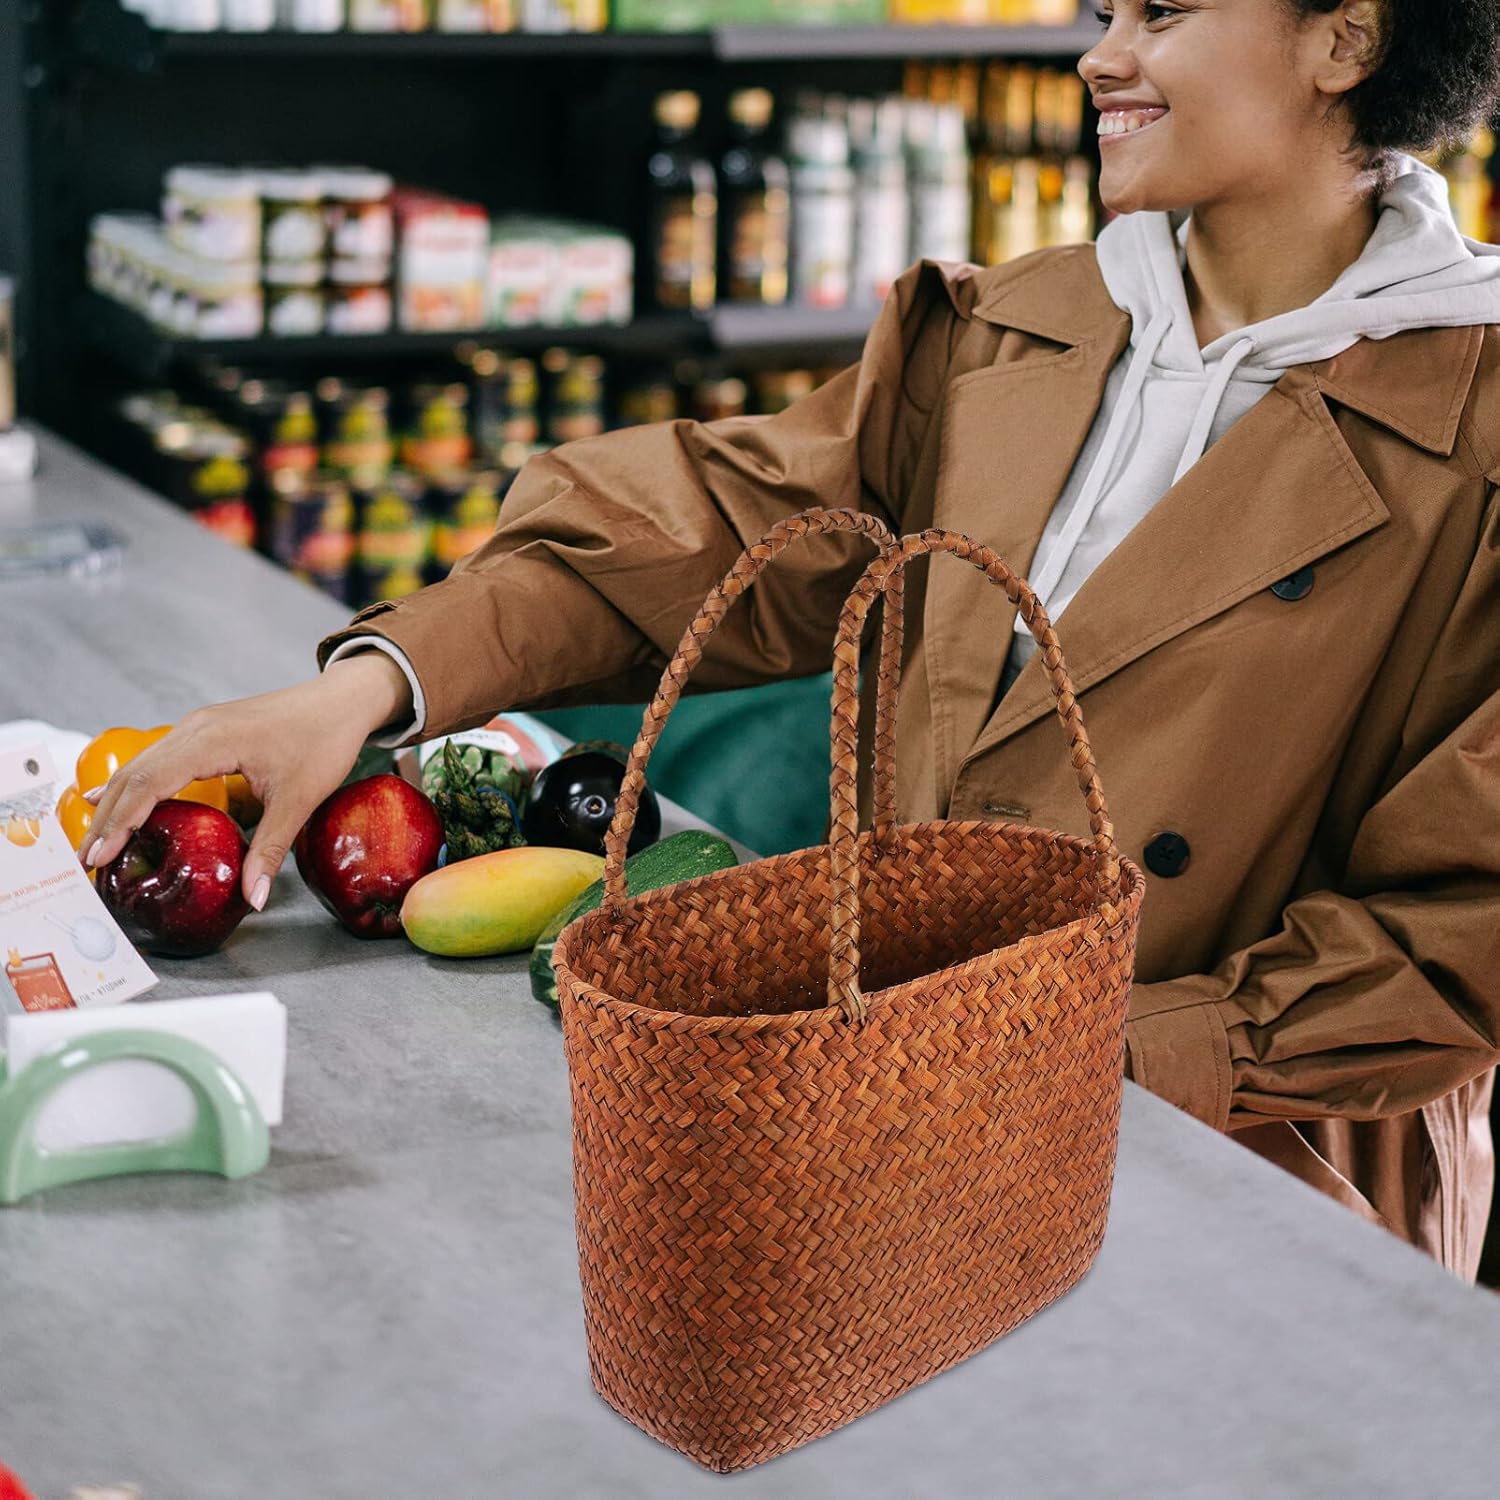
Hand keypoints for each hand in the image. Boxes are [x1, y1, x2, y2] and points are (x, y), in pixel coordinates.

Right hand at [78, 652, 413, 909]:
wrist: (342, 700)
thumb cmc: (324, 740)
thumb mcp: (299, 800)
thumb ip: (270, 849)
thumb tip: (252, 899)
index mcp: (211, 740)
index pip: (148, 783)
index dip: (120, 822)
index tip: (98, 856)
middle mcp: (195, 728)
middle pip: (134, 774)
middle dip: (106, 819)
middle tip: (84, 862)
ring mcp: (197, 725)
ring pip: (141, 764)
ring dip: (116, 802)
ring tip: (95, 842)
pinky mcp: (205, 729)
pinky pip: (157, 757)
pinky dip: (134, 784)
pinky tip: (113, 800)